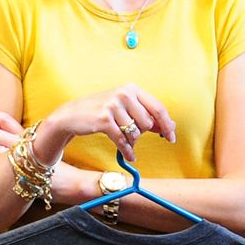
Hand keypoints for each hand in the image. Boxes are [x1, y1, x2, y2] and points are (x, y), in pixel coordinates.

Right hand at [44, 83, 176, 160]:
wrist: (72, 115)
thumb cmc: (102, 112)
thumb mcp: (125, 108)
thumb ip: (146, 115)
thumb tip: (169, 126)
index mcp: (132, 88)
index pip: (158, 108)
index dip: (167, 125)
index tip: (172, 138)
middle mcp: (123, 93)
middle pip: (147, 123)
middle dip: (142, 134)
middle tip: (131, 135)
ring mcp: (113, 105)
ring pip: (135, 133)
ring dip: (132, 142)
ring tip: (125, 142)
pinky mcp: (104, 119)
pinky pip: (122, 140)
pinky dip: (127, 151)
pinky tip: (129, 156)